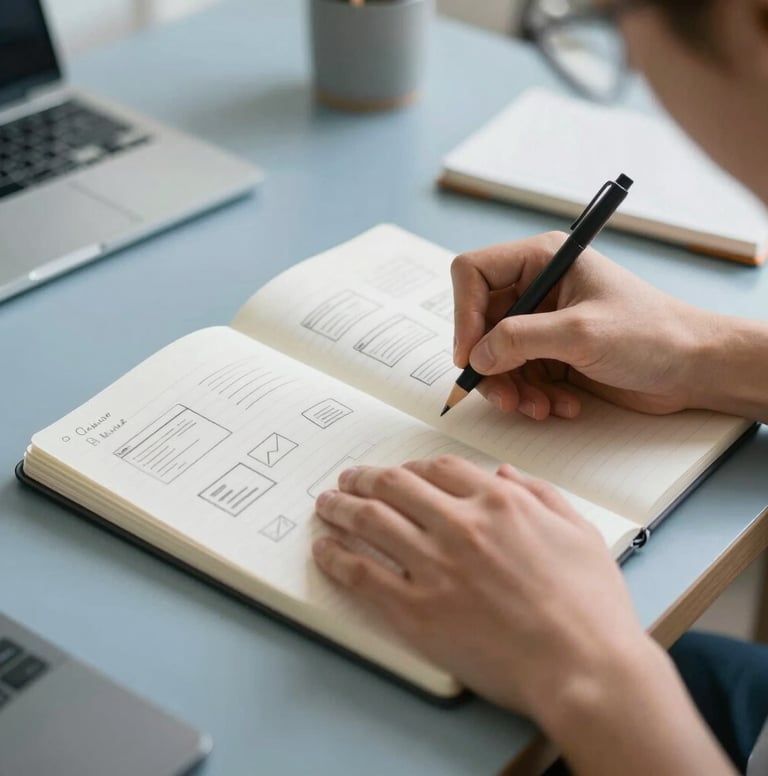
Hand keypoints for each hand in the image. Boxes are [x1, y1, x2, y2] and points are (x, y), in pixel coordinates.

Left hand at [312, 456, 647, 716]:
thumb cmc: (590, 605)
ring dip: (341, 508)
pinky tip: (325, 550)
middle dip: (365, 478)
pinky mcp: (416, 610)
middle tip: (348, 480)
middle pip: (396, 486)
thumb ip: (541, 493)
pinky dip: (337, 558)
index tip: (398, 473)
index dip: (411, 468)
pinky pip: (363, 574)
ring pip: (371, 521)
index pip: (439, 469)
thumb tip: (506, 472)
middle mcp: (460, 524)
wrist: (584, 667)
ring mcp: (434, 566)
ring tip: (326, 505)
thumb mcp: (578, 531)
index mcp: (499, 502)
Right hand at [451, 232, 717, 418]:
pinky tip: (560, 405)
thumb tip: (476, 356)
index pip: (473, 273)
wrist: (693, 368)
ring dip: (512, 388)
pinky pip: (518, 376)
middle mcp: (537, 287)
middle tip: (504, 396)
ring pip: (495, 356)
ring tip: (538, 407)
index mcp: (543, 260)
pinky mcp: (552, 354)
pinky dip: (532, 396)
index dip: (464, 314)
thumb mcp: (580, 333)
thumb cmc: (651, 334)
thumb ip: (520, 340)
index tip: (469, 356)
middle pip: (480, 323)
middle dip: (490, 365)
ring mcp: (543, 323)